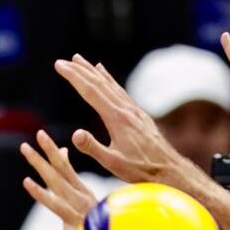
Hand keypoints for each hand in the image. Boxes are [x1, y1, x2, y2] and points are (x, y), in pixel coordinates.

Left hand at [20, 129, 98, 229]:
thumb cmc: (94, 218)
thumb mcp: (83, 192)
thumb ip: (69, 173)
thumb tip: (61, 151)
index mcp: (80, 191)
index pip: (63, 166)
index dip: (51, 150)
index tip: (39, 134)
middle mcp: (78, 202)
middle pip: (56, 179)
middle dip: (40, 162)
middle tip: (24, 147)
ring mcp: (76, 221)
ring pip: (57, 206)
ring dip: (42, 194)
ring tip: (26, 182)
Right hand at [53, 55, 190, 183]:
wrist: (169, 168)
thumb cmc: (141, 169)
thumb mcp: (113, 163)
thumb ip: (93, 148)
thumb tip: (75, 134)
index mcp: (116, 118)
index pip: (90, 92)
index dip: (74, 77)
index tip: (59, 65)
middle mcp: (125, 109)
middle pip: (99, 83)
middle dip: (79, 70)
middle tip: (63, 61)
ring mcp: (133, 109)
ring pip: (109, 84)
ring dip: (93, 71)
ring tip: (80, 60)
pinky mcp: (138, 113)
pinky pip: (119, 91)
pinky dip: (108, 80)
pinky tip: (104, 74)